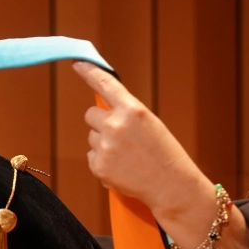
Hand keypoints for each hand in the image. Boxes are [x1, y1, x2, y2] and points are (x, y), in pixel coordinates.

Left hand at [72, 61, 213, 218]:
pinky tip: (122, 168)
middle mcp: (116, 125)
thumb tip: (100, 112)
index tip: (77, 62)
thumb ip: (126, 114)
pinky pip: (92, 156)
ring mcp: (105, 147)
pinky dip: (103, 162)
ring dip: (104, 143)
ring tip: (127, 156)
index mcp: (133, 110)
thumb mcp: (150, 124)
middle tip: (121, 136)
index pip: (106, 84)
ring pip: (92, 137)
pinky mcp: (99, 166)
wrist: (171, 186)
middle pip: (90, 115)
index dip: (89, 71)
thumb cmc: (164, 154)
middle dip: (100, 123)